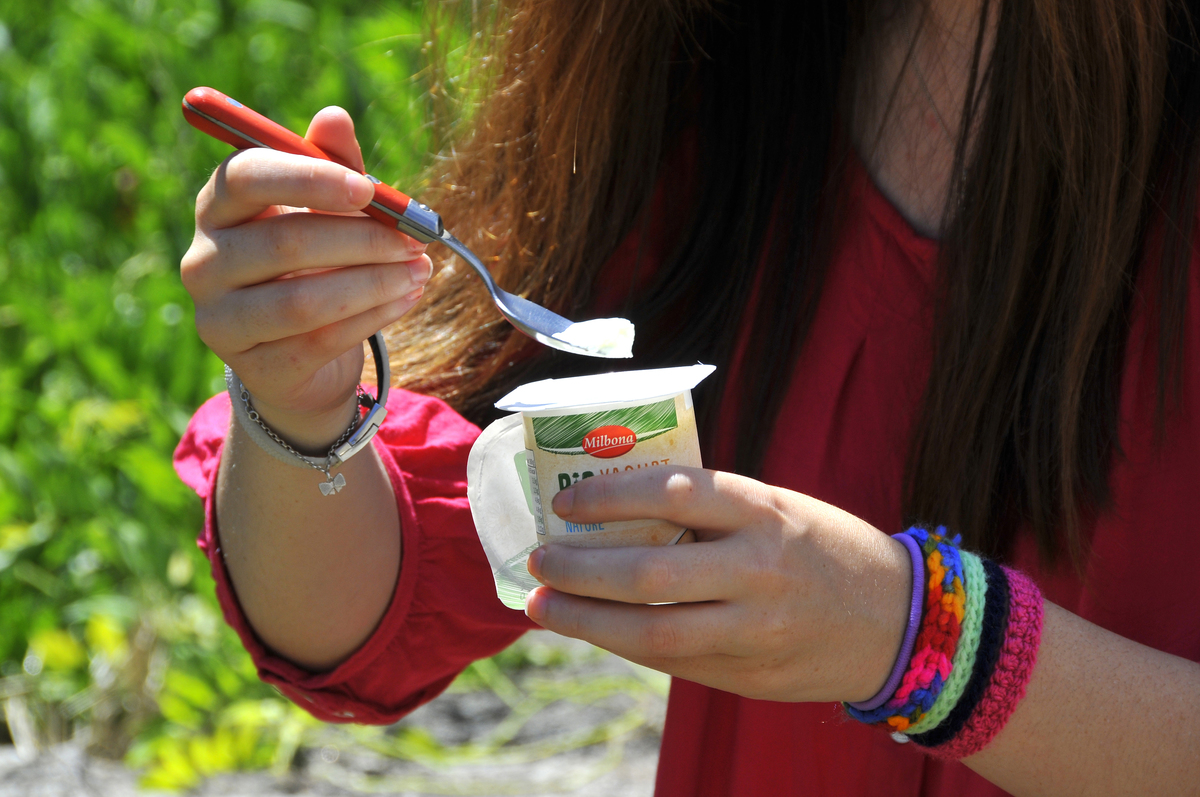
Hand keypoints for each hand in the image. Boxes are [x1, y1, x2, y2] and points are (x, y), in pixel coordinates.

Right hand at [180, 107, 431, 448]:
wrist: (300, 357)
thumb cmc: (313, 264)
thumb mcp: (325, 210)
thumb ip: (332, 166)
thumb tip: (334, 116)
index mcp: (217, 207)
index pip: (247, 177)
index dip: (311, 179)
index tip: (369, 188)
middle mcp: (204, 261)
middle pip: (284, 242)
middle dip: (362, 240)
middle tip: (415, 239)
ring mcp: (220, 319)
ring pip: (303, 301)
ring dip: (374, 283)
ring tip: (419, 271)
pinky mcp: (252, 367)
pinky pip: (320, 340)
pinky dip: (373, 317)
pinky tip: (405, 299)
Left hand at [524, 467, 912, 702]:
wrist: (900, 623)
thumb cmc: (824, 550)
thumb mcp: (777, 509)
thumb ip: (711, 513)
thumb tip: (619, 516)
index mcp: (766, 511)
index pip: (673, 493)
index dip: (610, 496)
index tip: (565, 500)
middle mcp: (760, 570)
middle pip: (649, 572)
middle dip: (580, 568)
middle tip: (538, 558)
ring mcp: (756, 631)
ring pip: (653, 631)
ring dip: (586, 620)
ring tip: (542, 604)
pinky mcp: (750, 676)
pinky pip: (672, 662)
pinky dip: (625, 645)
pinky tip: (595, 630)